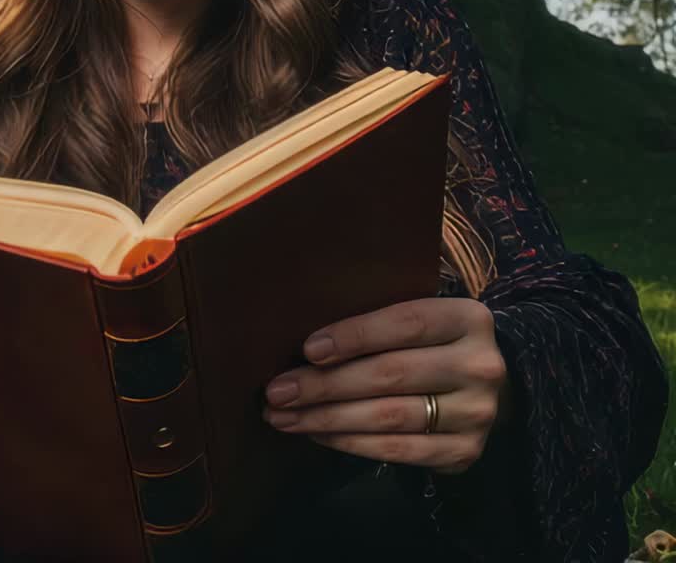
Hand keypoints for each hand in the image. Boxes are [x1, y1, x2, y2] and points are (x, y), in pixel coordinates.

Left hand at [263, 298, 510, 473]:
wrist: (493, 390)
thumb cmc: (437, 344)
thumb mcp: (426, 319)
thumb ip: (385, 322)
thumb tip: (311, 343)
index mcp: (468, 318)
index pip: (405, 323)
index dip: (355, 335)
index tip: (308, 349)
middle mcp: (479, 365)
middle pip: (391, 374)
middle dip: (326, 384)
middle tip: (278, 391)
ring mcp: (476, 413)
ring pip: (389, 416)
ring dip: (328, 418)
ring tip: (285, 417)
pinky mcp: (464, 453)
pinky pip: (397, 451)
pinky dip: (351, 443)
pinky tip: (318, 434)